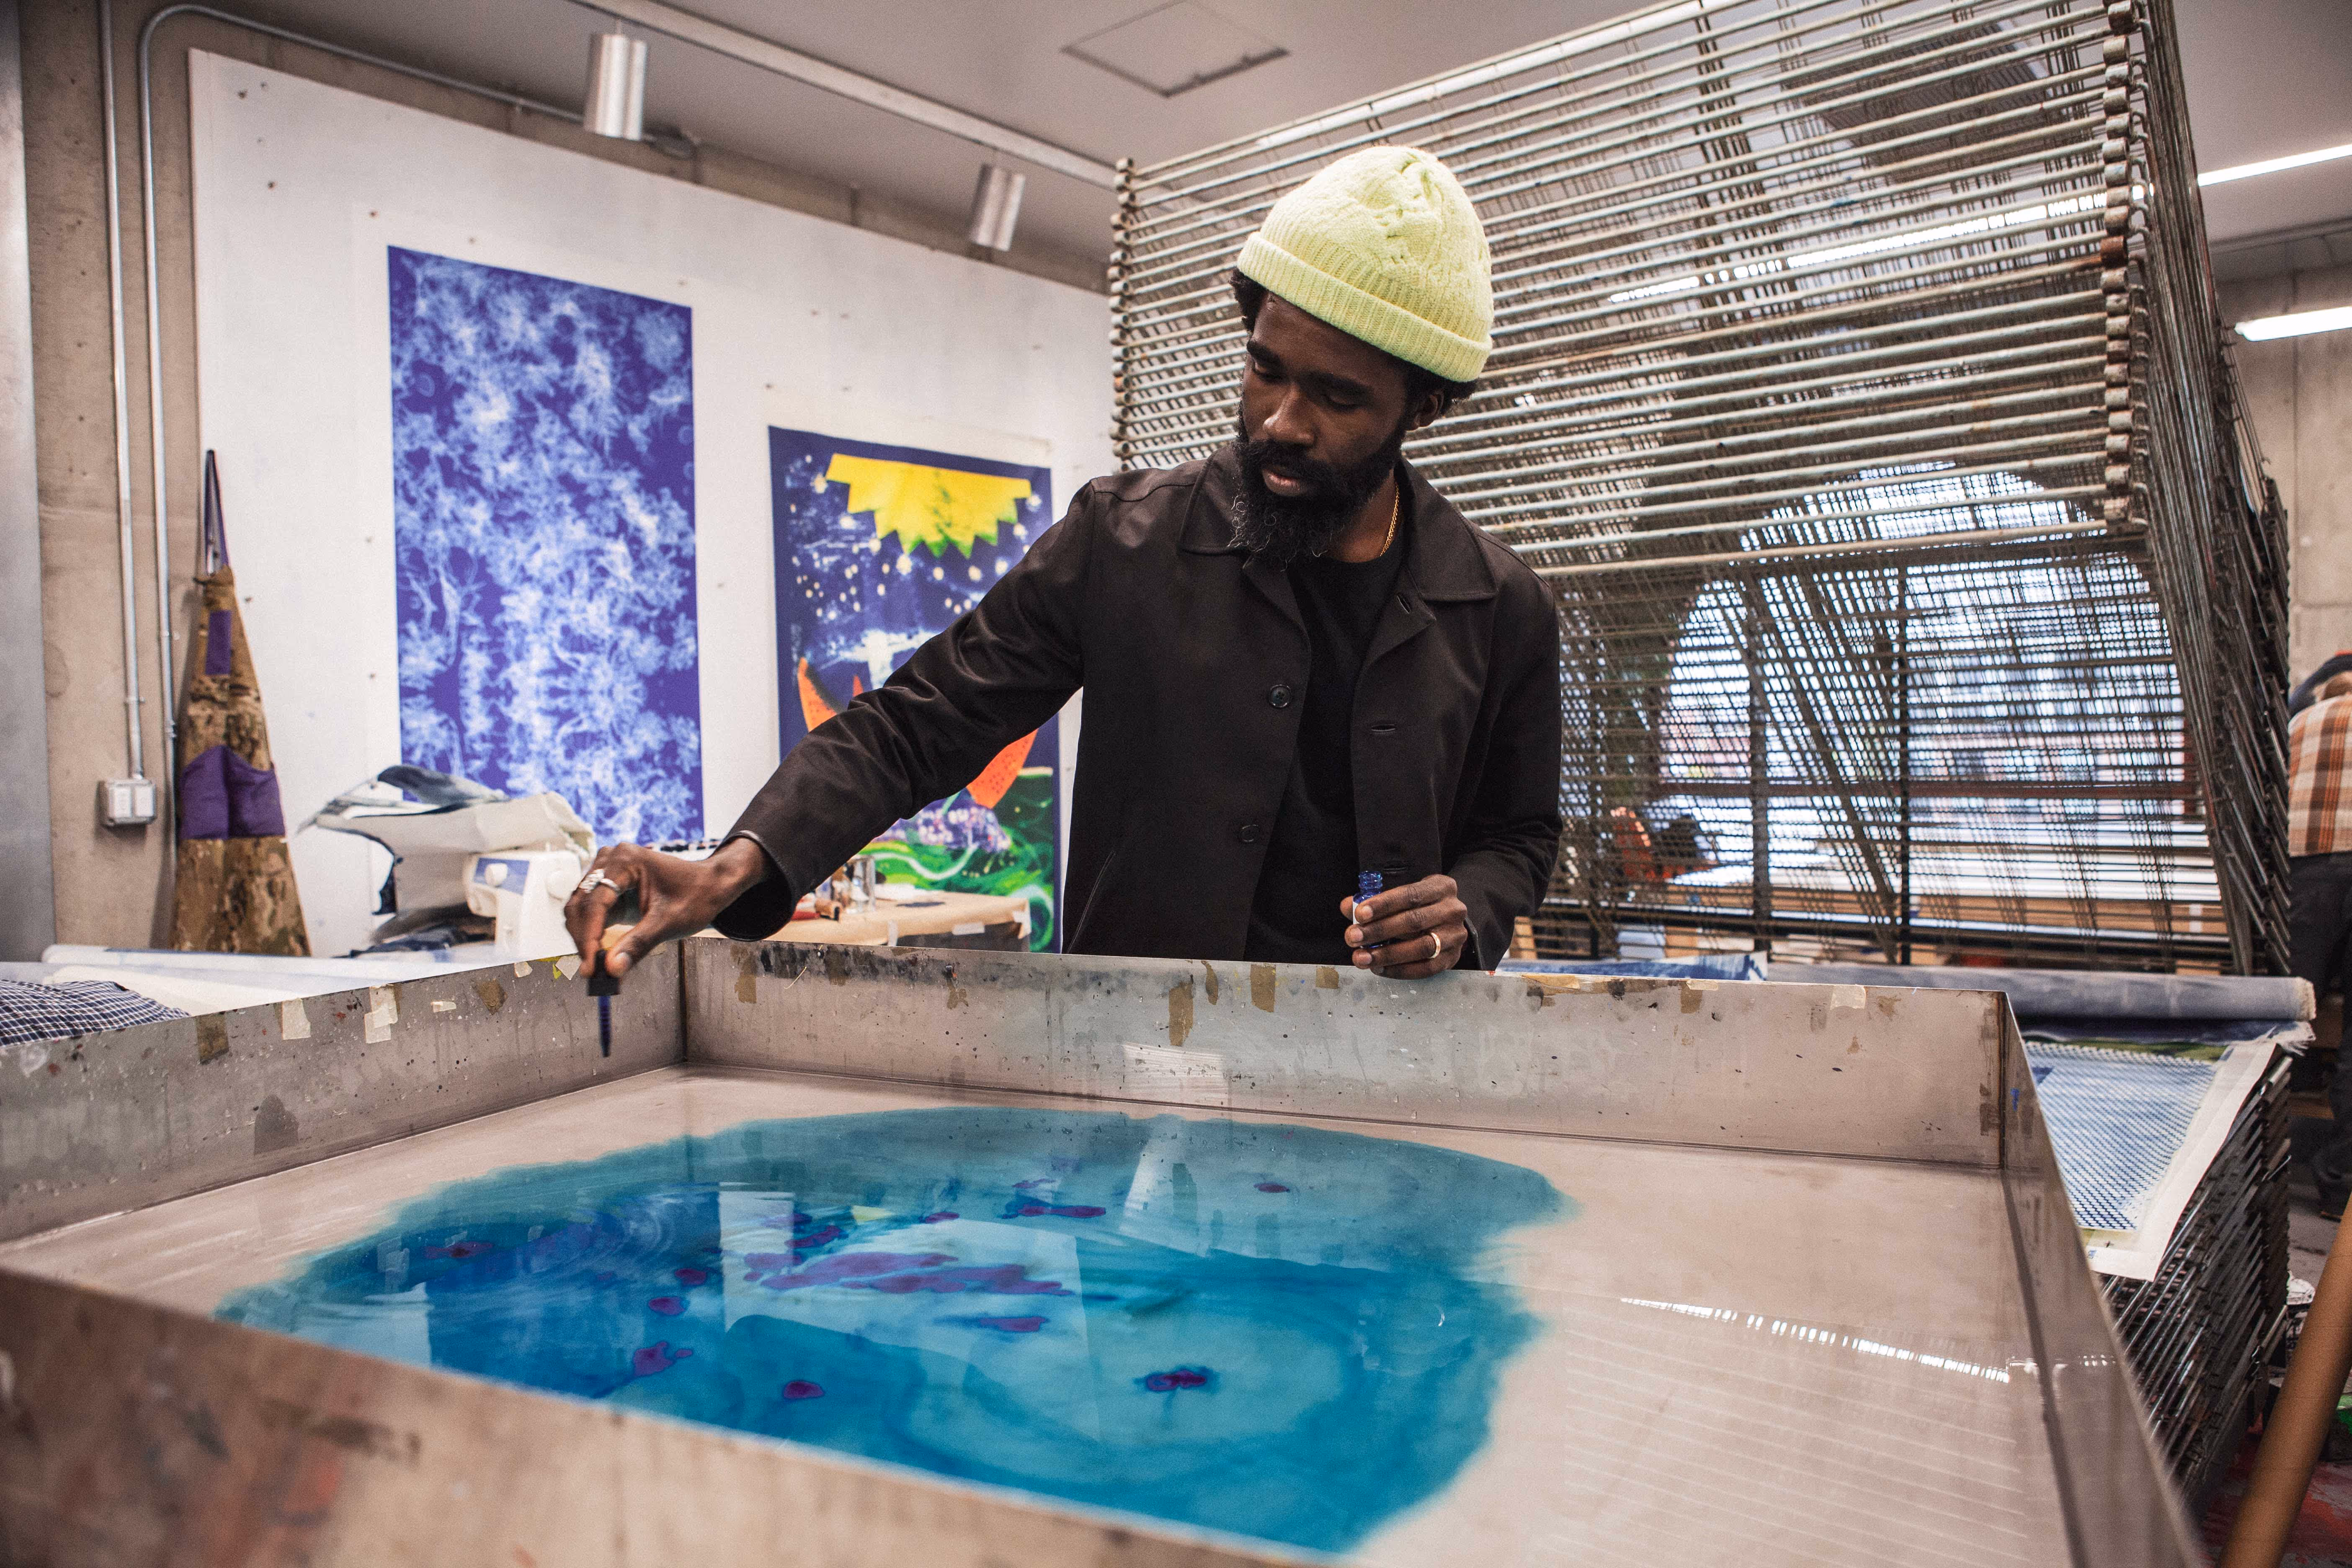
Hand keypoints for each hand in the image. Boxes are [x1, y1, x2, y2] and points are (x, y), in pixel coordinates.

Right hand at [566, 839, 771, 978]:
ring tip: (596, 965)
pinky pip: (591, 911)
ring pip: (580, 908)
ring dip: (584, 937)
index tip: (591, 967)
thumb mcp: (668, 922)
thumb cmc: (696, 896)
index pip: (594, 903)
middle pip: (581, 904)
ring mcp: (607, 872)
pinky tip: (600, 954)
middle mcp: (610, 860)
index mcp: (624, 861)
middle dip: (584, 939)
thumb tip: (611, 969)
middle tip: (593, 971)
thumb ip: (638, 944)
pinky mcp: (609, 887)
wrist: (710, 884)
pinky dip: (592, 932)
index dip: (588, 937)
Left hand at [1340, 874, 1469, 978]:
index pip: (1410, 895)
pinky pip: (1425, 969)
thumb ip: (1374, 901)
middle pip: (1414, 921)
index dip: (1383, 905)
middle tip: (1353, 937)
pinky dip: (1399, 970)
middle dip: (1379, 930)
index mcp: (1441, 887)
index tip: (1359, 914)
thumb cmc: (1419, 906)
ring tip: (1362, 957)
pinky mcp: (1452, 958)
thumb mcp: (1402, 896)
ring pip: (1421, 947)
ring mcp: (1455, 936)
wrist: (1449, 922)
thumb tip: (1347, 906)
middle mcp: (1453, 910)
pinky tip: (1378, 969)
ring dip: (1387, 954)